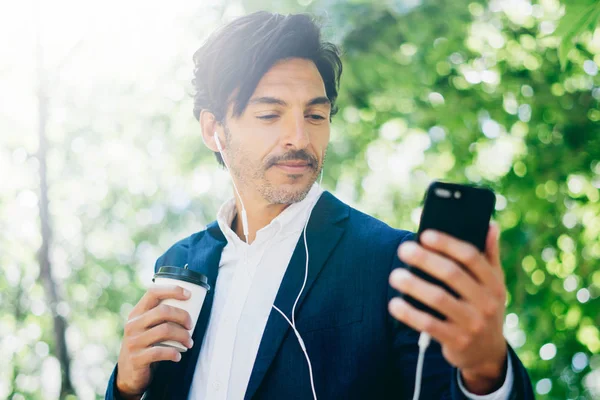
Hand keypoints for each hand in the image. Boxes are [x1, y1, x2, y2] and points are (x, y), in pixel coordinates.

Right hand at [116, 285, 194, 398]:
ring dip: (183, 336)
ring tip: (189, 342)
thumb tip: (191, 303)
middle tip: (191, 325)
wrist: (128, 373)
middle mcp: (133, 324)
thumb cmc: (146, 345)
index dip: (172, 290)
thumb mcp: (147, 327)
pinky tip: (178, 356)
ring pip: (165, 330)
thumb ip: (159, 316)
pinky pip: (160, 352)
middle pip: (163, 311)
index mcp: (137, 313)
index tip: (189, 295)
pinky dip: (173, 353)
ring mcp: (133, 341)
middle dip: (183, 316)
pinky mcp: (137, 358)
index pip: (153, 292)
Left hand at [388, 223, 507, 394]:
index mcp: (494, 283)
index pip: (471, 257)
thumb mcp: (493, 284)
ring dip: (414, 285)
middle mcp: (486, 302)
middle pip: (452, 274)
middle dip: (425, 259)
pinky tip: (394, 304)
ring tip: (395, 276)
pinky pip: (429, 325)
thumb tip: (490, 224)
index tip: (424, 234)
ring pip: (439, 299)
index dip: (447, 243)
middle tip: (403, 249)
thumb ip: (489, 255)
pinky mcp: (457, 341)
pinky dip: (410, 314)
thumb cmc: (483, 307)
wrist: (488, 353)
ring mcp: (472, 323)